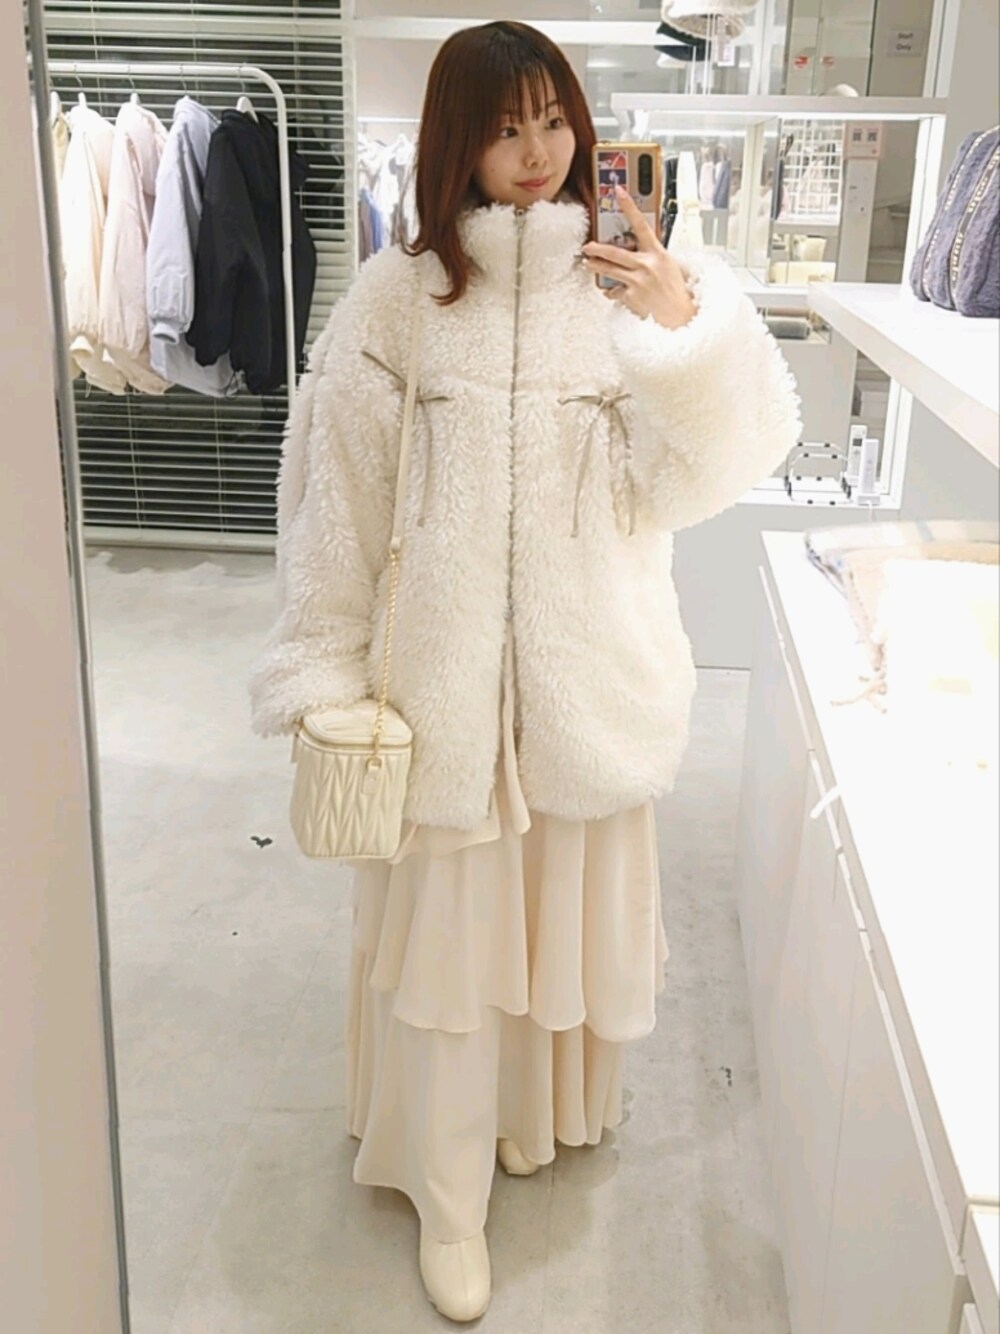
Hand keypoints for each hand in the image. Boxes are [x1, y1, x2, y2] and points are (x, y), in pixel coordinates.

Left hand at [582, 186, 696, 329]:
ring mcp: (637, 282)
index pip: (641, 225)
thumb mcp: (669, 266)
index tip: (619, 193)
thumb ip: (652, 256)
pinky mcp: (631, 298)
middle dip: (596, 248)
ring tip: (587, 264)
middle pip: (614, 252)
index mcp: (658, 253)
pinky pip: (615, 292)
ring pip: (609, 271)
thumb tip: (637, 250)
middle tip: (587, 246)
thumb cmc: (676, 291)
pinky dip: (613, 292)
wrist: (680, 315)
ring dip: (595, 267)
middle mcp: (646, 265)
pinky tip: (613, 293)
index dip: (629, 207)